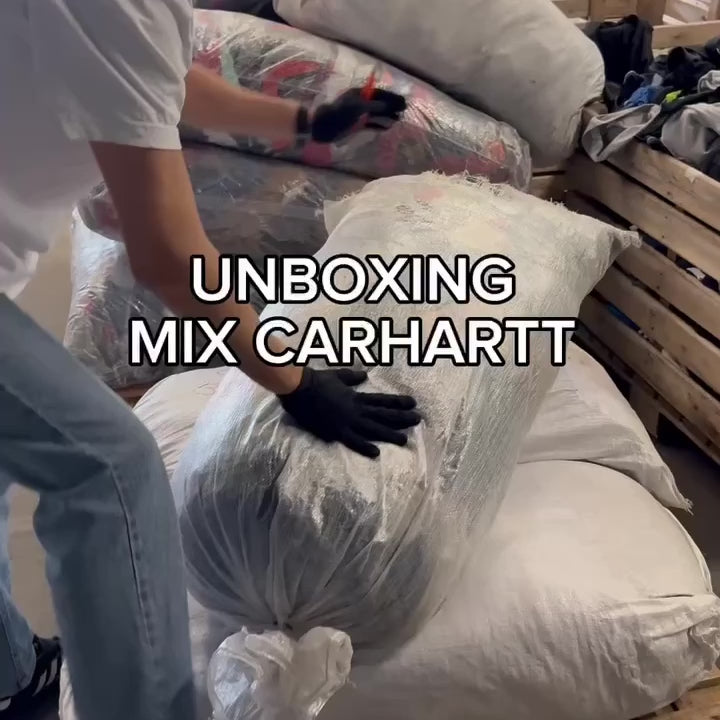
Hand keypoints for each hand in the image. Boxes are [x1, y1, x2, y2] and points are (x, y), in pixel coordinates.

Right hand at [278, 368, 420, 458]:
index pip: (382, 400)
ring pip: (373, 429)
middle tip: (418, 420)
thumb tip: (365, 375)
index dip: (398, 402)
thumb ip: (352, 377)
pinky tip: (376, 452)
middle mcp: (356, 409)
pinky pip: (353, 441)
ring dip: (389, 434)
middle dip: (401, 418)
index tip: (413, 403)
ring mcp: (347, 421)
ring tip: (404, 439)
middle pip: (383, 415)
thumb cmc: (316, 380)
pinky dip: (365, 446)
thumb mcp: (338, 375)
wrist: (299, 389)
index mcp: (356, 397)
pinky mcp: (336, 431)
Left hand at [303, 88, 406, 143]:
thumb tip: (387, 106)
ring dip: (387, 116)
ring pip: (376, 114)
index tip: (402, 102)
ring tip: (398, 119)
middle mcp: (360, 103)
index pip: (379, 94)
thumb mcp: (356, 108)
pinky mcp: (356, 125)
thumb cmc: (338, 114)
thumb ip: (372, 106)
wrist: (322, 127)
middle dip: (391, 106)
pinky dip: (379, 125)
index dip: (391, 97)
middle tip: (404, 110)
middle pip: (379, 103)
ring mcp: (358, 115)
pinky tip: (387, 127)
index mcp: (359, 95)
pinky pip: (371, 124)